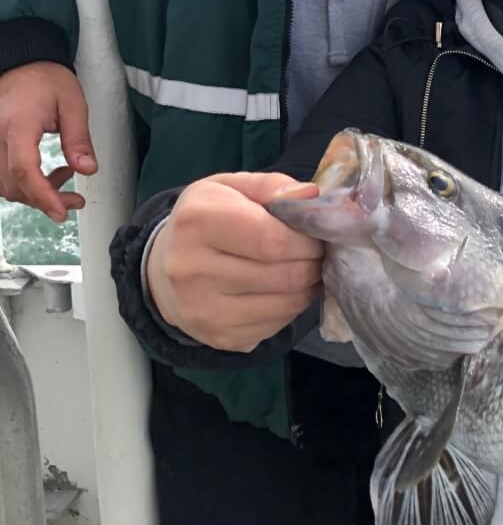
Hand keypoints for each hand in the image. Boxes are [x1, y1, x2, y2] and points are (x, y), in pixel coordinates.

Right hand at [0, 62, 96, 221]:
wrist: (21, 64)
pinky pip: (1, 176)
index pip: (24, 168)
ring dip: (35, 193)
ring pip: (5, 185)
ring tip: (65, 178)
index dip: (42, 195)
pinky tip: (46, 174)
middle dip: (45, 199)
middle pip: (14, 183)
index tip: (61, 211)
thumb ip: (79, 138)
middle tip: (75, 200)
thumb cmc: (45, 79)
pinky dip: (23, 183)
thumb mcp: (72, 103)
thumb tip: (88, 169)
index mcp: (18, 122)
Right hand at [146, 173, 324, 350]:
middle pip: (284, 275)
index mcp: (196, 221)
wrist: (164, 271)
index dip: (307, 239)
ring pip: (286, 304)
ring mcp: (202, 310)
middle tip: (317, 252)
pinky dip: (290, 308)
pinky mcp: (217, 337)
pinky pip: (276, 325)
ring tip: (304, 269)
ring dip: (308, 287)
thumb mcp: (231, 188)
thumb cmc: (208, 220)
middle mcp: (191, 269)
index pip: (272, 240)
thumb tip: (311, 196)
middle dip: (313, 263)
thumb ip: (273, 187)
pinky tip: (283, 291)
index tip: (316, 234)